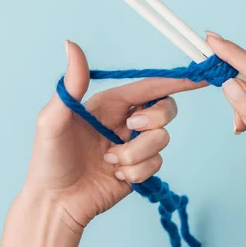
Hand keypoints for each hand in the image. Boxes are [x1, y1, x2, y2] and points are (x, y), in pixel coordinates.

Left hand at [26, 40, 204, 230]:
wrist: (55, 203)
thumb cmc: (48, 160)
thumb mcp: (53, 119)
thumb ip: (71, 84)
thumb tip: (71, 43)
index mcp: (110, 104)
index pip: (149, 87)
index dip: (176, 81)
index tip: (197, 77)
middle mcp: (126, 122)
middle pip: (165, 109)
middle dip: (154, 119)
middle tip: (130, 129)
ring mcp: (135, 146)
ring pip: (162, 139)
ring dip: (136, 153)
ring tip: (110, 161)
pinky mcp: (140, 169)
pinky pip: (156, 163)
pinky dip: (137, 171)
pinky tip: (115, 174)